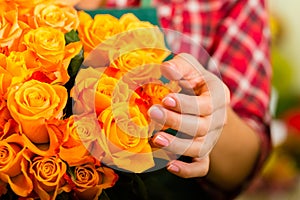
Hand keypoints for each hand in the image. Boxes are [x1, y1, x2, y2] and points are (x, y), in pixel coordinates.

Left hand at [148, 53, 229, 177]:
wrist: (198, 95)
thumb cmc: (190, 77)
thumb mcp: (188, 65)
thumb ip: (179, 65)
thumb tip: (166, 69)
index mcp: (218, 96)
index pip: (206, 105)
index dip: (186, 104)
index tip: (166, 99)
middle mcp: (218, 119)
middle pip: (201, 127)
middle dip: (176, 122)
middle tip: (152, 113)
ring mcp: (212, 138)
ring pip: (200, 148)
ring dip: (177, 146)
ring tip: (155, 139)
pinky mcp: (203, 152)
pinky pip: (201, 167)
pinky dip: (188, 170)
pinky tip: (170, 166)